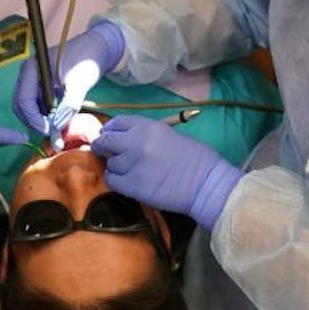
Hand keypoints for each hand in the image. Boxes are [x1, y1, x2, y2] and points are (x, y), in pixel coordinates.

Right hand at [12, 21, 126, 136]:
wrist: (97, 48)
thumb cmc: (88, 60)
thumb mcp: (80, 83)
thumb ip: (69, 107)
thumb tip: (57, 129)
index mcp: (32, 68)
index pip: (23, 101)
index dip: (34, 120)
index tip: (50, 131)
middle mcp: (27, 74)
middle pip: (21, 106)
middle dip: (35, 123)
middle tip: (53, 135)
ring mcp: (32, 80)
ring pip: (27, 108)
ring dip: (39, 121)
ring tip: (57, 130)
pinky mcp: (40, 86)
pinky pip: (36, 105)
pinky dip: (44, 116)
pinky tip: (57, 122)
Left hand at [91, 116, 243, 230]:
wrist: (205, 184)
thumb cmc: (195, 158)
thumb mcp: (169, 134)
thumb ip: (145, 135)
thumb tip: (124, 138)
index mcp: (147, 126)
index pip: (116, 123)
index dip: (110, 130)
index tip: (109, 135)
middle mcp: (136, 142)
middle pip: (106, 141)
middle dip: (103, 146)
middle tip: (105, 152)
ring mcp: (132, 164)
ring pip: (110, 163)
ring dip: (114, 166)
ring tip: (126, 170)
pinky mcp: (132, 186)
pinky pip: (112, 181)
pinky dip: (115, 181)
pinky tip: (125, 181)